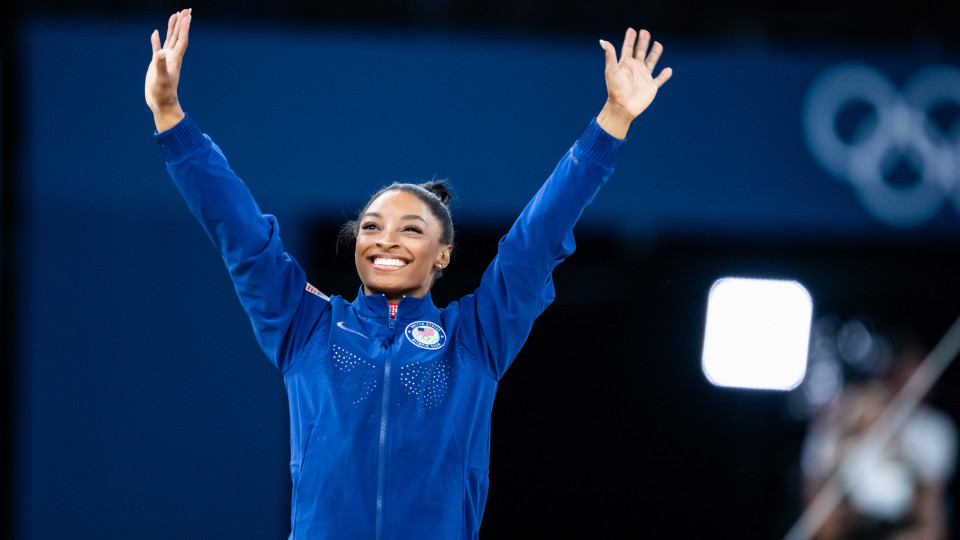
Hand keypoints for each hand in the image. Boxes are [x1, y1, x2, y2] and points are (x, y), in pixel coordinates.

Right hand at [145, 9, 190, 131]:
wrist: (162, 103)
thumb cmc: (163, 93)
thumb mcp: (161, 78)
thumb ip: (160, 65)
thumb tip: (161, 53)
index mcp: (175, 59)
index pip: (181, 40)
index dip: (184, 27)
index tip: (187, 15)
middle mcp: (172, 57)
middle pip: (178, 36)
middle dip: (182, 23)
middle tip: (186, 9)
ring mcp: (165, 60)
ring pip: (170, 39)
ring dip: (173, 28)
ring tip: (175, 15)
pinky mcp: (157, 64)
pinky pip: (157, 48)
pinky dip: (157, 40)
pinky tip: (155, 32)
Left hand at [596, 28, 671, 137]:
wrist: (622, 107)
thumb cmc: (615, 89)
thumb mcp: (611, 70)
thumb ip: (610, 55)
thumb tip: (604, 41)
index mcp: (625, 65)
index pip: (628, 48)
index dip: (630, 39)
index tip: (632, 30)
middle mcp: (635, 69)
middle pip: (640, 52)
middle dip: (643, 42)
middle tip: (645, 32)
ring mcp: (643, 77)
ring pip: (651, 62)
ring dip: (655, 54)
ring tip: (658, 44)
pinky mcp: (651, 87)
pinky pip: (659, 80)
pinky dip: (664, 75)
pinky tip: (668, 70)